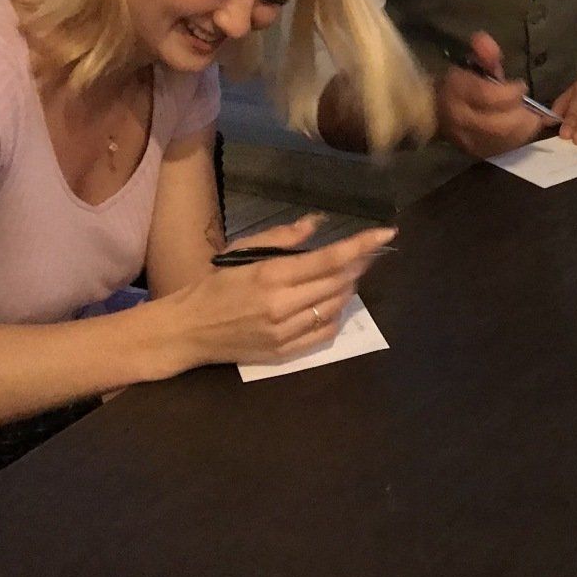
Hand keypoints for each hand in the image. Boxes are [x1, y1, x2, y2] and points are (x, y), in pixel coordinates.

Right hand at [168, 215, 394, 367]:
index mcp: (272, 275)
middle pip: (339, 283)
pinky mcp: (284, 352)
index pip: (330, 259)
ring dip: (348, 289)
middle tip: (367, 253)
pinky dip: (336, 315)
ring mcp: (285, 332)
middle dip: (359, 265)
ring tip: (349, 276)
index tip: (387, 233)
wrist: (189, 329)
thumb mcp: (244, 251)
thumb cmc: (216, 284)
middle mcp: (282, 305)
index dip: (362, 245)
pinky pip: (324, 332)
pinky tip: (333, 302)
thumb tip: (317, 224)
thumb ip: (282, 237)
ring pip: (335, 307)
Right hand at [436, 31, 553, 158]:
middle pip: (499, 124)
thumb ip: (483, 52)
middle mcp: (461, 119)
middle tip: (528, 106)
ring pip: (503, 140)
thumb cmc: (457, 84)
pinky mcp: (476, 152)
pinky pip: (503, 149)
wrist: (433, 111)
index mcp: (457, 92)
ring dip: (523, 128)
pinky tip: (522, 128)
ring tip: (529, 116)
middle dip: (521, 114)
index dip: (510, 92)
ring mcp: (468, 140)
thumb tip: (486, 41)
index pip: (487, 97)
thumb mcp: (469, 62)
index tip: (521, 86)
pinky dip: (518, 139)